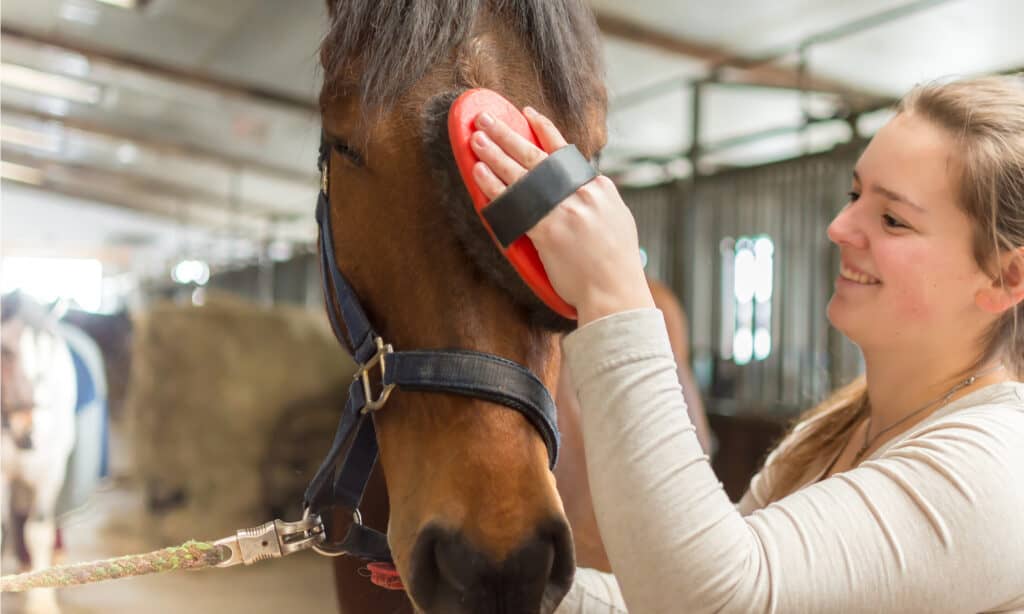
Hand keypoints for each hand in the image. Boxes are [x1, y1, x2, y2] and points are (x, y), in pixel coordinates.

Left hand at [470, 107, 654, 324]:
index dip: (544, 130)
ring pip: (522, 173)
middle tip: (486, 118)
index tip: (527, 114)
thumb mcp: (617, 220)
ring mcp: (564, 210)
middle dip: (508, 133)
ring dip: (495, 152)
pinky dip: (494, 185)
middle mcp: (581, 193)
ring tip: (476, 138)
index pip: (565, 151)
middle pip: (537, 155)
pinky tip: (479, 172)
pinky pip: (514, 202)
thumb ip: (597, 200)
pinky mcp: (547, 231)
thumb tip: (587, 186)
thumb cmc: (616, 264)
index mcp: (599, 188)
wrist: (614, 293)